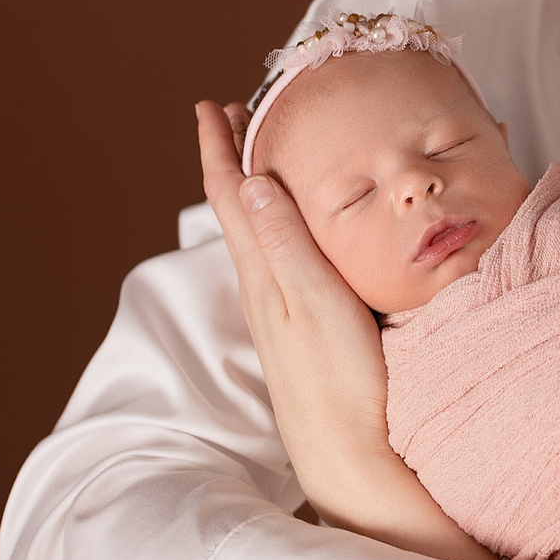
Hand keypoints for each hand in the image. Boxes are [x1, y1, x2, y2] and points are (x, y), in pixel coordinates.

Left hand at [195, 100, 490, 559]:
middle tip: (234, 116)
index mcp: (264, 273)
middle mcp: (264, 287)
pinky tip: (296, 232)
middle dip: (234, 160)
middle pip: (239, 209)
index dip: (219, 148)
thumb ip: (284, 242)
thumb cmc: (338, 381)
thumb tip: (252, 179)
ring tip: (261, 159)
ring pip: (257, 233)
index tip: (209, 106)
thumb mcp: (314, 301)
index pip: (232, 196)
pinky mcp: (301, 326)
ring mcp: (281, 310)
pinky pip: (279, 257)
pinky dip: (280, 224)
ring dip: (256, 190)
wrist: (349, 453)